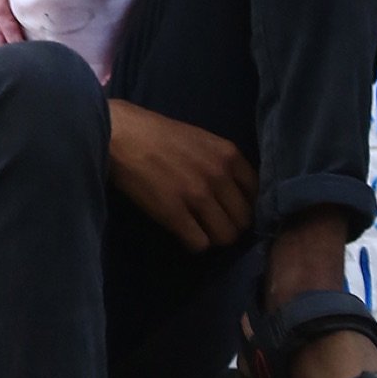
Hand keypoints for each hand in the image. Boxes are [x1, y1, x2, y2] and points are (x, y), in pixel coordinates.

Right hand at [107, 99, 256, 251]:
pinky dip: (194, 242)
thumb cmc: (157, 134)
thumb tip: (237, 195)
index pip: (257, 195)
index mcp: (228, 154)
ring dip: (213, 236)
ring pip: (225, 236)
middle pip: (243, 220)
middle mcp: (219, 175)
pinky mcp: (174, 213)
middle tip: (212, 221)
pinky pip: (200, 243)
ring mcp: (197, 195)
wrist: (118, 134)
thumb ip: (222, 164)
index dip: (244, 205)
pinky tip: (183, 231)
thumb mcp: (200, 140)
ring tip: (197, 227)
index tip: (230, 208)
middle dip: (229, 224)